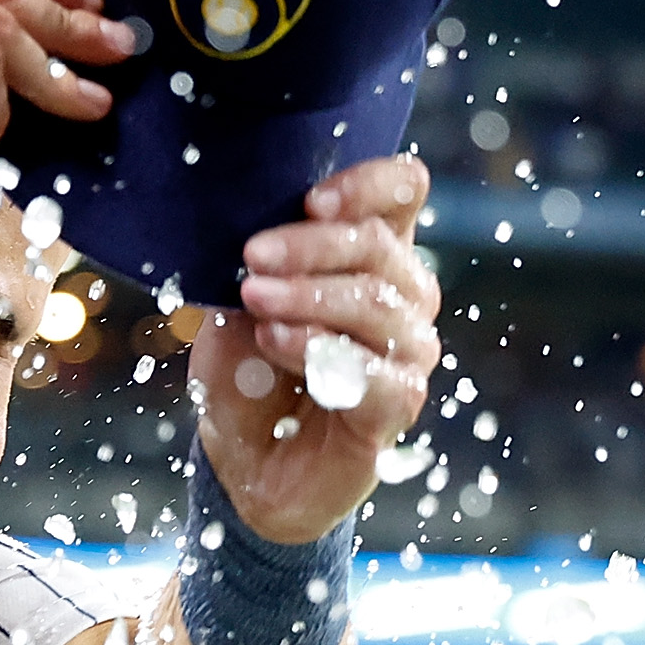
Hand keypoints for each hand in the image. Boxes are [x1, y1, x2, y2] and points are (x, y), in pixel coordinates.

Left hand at [189, 155, 440, 543]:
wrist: (248, 459)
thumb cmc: (248, 370)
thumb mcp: (236, 306)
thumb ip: (256, 266)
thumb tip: (253, 231)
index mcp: (373, 253)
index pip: (403, 192)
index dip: (369, 184)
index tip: (312, 199)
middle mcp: (405, 296)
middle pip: (381, 245)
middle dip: (310, 246)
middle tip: (252, 257)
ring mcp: (408, 350)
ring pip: (378, 304)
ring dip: (309, 296)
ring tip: (255, 299)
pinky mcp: (399, 404)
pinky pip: (378, 371)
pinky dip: (321, 348)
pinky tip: (277, 341)